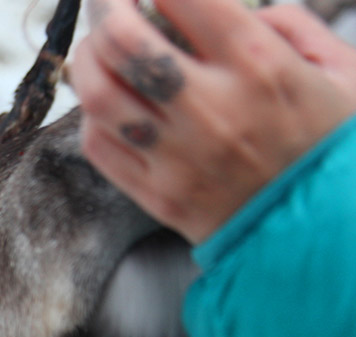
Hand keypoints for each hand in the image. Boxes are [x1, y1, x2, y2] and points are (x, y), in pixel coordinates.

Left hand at [72, 0, 355, 242]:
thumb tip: (242, 8)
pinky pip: (101, 147)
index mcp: (259, 66)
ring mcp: (177, 157)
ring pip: (99, 95)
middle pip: (122, 42)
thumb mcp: (342, 72)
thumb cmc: (332, 149)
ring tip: (95, 49)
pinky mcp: (157, 195)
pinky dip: (92, 116)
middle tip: (105, 2)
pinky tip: (105, 105)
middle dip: (104, 8)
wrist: (325, 234)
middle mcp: (210, 109)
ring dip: (86, 62)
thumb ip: (291, 25)